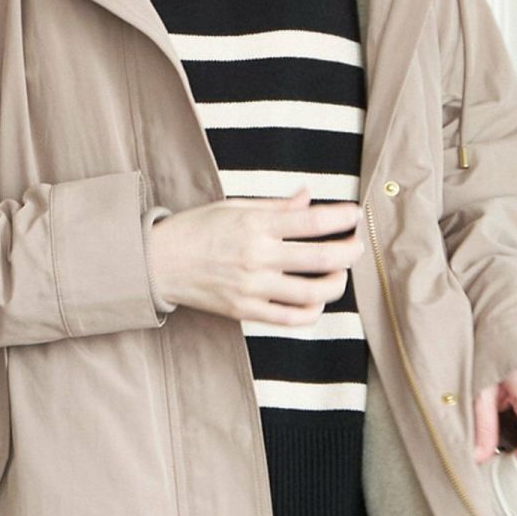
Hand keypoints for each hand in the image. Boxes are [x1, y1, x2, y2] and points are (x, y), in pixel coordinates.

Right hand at [148, 186, 364, 324]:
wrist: (159, 263)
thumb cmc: (197, 229)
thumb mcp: (234, 207)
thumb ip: (276, 206)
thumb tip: (308, 197)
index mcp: (255, 225)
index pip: (312, 222)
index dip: (342, 218)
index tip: (355, 214)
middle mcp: (257, 257)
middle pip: (323, 259)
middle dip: (350, 251)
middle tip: (356, 245)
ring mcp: (253, 288)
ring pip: (315, 293)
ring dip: (337, 282)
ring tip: (339, 273)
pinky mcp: (246, 311)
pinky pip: (292, 318)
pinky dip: (313, 310)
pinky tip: (316, 299)